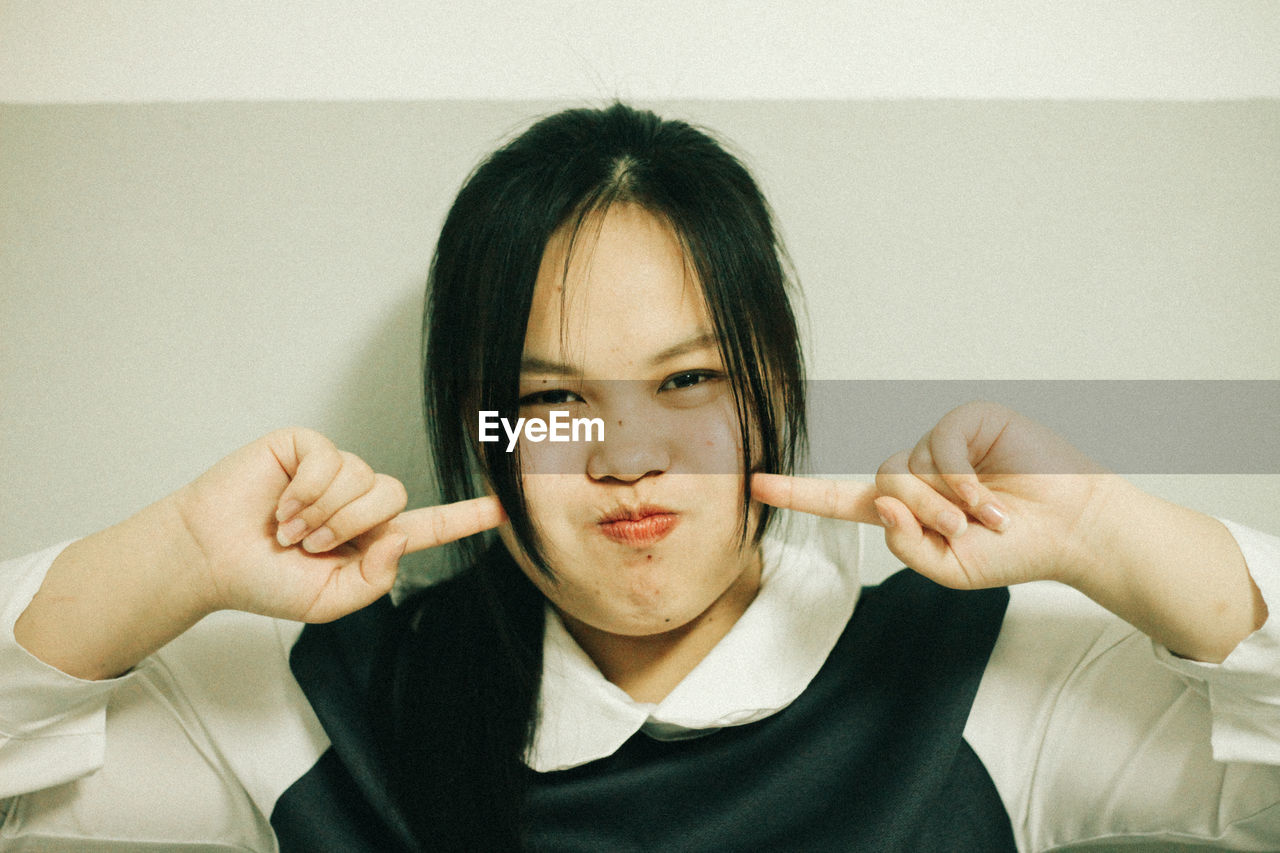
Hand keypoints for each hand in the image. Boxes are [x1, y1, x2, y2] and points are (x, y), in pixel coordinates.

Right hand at [172, 428, 504, 621]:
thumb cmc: (264, 581)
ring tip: (288, 529)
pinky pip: (331, 460)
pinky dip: (305, 491)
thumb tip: (398, 538)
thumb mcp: (326, 601)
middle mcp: (358, 501)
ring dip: (323, 513)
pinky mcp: (305, 448)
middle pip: (395, 497)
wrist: (209, 558)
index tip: (506, 506)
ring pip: (363, 478)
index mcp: (370, 539)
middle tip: (308, 546)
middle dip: (350, 527)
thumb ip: (372, 581)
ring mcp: (333, 471)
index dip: (466, 516)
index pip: (429, 526)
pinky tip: (279, 506)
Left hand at [753, 401, 1114, 589]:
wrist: (1071, 531)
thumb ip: (907, 548)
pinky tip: (992, 497)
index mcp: (905, 509)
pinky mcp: (970, 420)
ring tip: (989, 515)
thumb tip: (882, 505)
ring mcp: (942, 443)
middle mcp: (918, 471)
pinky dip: (961, 477)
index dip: (799, 494)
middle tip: (965, 530)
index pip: (842, 500)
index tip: (754, 486)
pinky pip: (941, 444)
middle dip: (922, 514)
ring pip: (908, 466)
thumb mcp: (950, 568)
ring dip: (946, 502)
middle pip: (882, 484)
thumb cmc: (1014, 551)